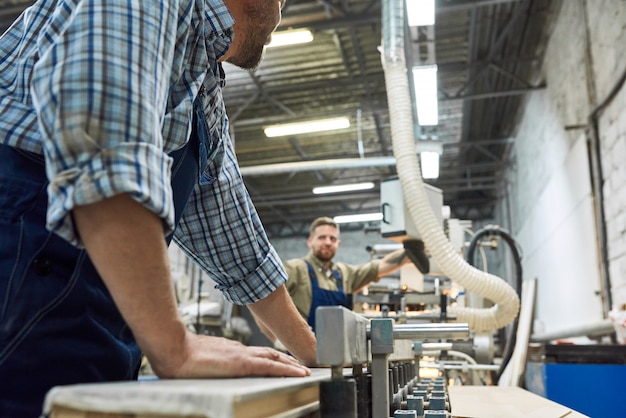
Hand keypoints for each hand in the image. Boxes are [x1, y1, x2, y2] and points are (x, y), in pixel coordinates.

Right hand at [151, 331, 310, 378]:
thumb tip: (213, 364)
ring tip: (304, 370)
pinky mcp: (242, 364)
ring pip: (274, 357)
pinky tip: (298, 373)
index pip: (256, 352)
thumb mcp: (200, 356)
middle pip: (269, 352)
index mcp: (229, 349)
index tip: (282, 360)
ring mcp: (241, 355)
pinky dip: (287, 369)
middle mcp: (239, 349)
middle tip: (301, 364)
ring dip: (291, 364)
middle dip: (286, 359)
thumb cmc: (179, 354)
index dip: (271, 356)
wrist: (172, 349)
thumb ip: (212, 358)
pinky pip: (270, 366)